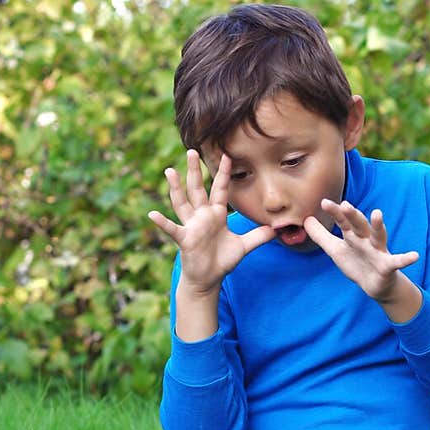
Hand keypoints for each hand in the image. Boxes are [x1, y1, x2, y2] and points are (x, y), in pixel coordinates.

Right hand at [148, 151, 273, 293]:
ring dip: (175, 188)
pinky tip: (152, 215)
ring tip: (169, 171)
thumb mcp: (243, 247)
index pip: (220, 190)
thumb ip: (258, 236)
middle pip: (197, 189)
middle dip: (195, 171)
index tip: (226, 155)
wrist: (208, 279)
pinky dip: (162, 223)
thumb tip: (276, 230)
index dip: (223, 174)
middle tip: (191, 150)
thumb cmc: (221, 260)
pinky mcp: (185, 240)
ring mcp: (191, 226)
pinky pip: (172, 229)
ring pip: (182, 203)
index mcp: (216, 215)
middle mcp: (202, 217)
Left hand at [303, 199, 420, 312]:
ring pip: (378, 236)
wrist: (375, 286)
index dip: (335, 213)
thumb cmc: (357, 263)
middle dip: (353, 216)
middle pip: (359, 225)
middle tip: (345, 205)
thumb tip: (305, 220)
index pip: (343, 222)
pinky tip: (414, 256)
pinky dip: (406, 259)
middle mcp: (366, 240)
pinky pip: (398, 261)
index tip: (324, 202)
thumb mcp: (336, 250)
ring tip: (377, 214)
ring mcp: (379, 252)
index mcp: (353, 236)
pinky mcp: (389, 266)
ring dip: (378, 226)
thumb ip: (321, 236)